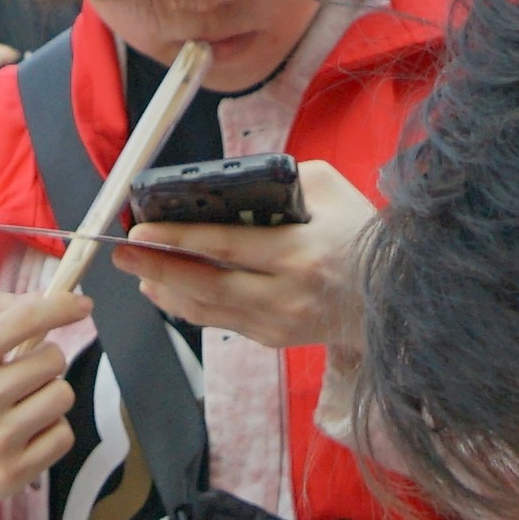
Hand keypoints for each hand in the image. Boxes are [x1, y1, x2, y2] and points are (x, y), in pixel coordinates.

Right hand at [0, 281, 81, 519]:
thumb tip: (46, 298)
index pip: (24, 319)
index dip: (61, 306)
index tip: (82, 304)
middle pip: (53, 359)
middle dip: (44, 362)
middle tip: (17, 377)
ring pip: (63, 396)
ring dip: (48, 396)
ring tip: (19, 406)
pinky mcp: (14, 472)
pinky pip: (63, 435)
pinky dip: (49, 431)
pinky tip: (23, 434)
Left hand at [112, 159, 380, 354]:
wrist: (397, 299)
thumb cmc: (363, 237)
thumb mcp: (332, 192)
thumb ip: (283, 181)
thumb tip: (231, 184)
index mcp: (300, 254)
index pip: (226, 248)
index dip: (178, 241)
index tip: (140, 232)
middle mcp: (285, 295)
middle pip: (206, 286)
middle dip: (157, 268)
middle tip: (121, 253)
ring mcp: (278, 323)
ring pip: (206, 311)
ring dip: (166, 290)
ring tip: (138, 269)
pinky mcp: (273, 338)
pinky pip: (220, 321)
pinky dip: (189, 304)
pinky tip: (168, 287)